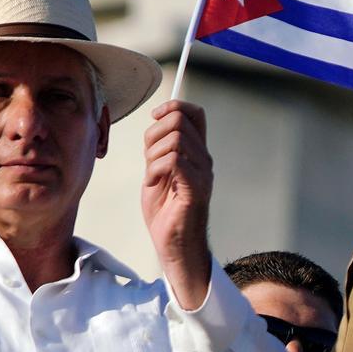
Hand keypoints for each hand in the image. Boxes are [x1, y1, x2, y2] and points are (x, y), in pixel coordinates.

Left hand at [142, 100, 213, 308]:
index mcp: (197, 153)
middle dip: (154, 134)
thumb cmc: (165, 212)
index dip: (174, 106)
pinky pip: (174, 161)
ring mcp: (202, 174)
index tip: (155, 117)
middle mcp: (204, 160)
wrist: (174, 245)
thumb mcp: (158, 171)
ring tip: (152, 175)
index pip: (195, 113)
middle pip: (180, 121)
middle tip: (148, 158)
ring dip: (153, 155)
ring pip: (174, 140)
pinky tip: (153, 183)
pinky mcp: (195, 189)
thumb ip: (160, 149)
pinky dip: (155, 169)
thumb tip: (156, 123)